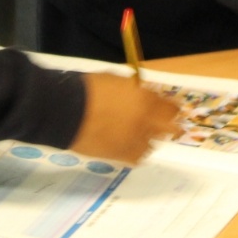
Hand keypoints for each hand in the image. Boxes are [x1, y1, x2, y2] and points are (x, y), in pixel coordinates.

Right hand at [68, 72, 182, 162]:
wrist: (65, 111)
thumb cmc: (89, 89)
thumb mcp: (117, 80)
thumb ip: (135, 90)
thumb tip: (144, 95)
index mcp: (145, 99)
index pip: (171, 108)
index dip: (172, 108)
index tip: (170, 109)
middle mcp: (144, 121)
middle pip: (170, 129)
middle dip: (171, 127)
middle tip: (170, 127)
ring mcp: (133, 140)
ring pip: (154, 144)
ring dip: (150, 139)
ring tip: (141, 134)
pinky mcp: (120, 155)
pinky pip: (137, 157)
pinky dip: (137, 152)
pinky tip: (129, 146)